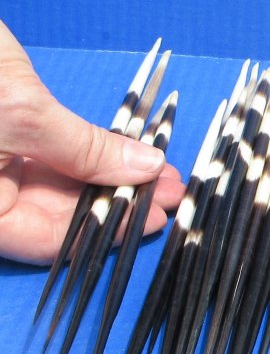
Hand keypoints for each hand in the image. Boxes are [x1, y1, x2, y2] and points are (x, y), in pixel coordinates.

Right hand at [0, 20, 184, 263]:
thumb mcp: (17, 112)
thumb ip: (82, 148)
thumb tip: (144, 168)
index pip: (44, 241)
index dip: (104, 233)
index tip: (153, 219)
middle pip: (56, 217)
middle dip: (116, 204)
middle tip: (169, 194)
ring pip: (58, 189)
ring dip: (111, 180)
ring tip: (161, 175)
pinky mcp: (1, 140)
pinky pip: (50, 159)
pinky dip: (89, 157)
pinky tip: (128, 155)